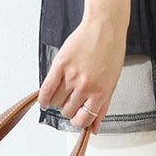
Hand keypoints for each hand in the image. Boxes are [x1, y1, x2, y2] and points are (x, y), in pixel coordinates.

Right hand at [37, 13, 126, 133]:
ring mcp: (71, 76)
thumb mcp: (112, 83)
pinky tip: (44, 100)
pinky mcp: (60, 65)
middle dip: (68, 108)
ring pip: (56, 102)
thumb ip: (102, 107)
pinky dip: (43, 98)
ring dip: (57, 101)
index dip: (78, 121)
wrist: (105, 27)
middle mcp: (85, 86)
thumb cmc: (111, 52)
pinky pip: (46, 89)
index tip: (76, 117)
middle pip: (67, 111)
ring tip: (62, 93)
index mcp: (100, 93)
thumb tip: (94, 128)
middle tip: (71, 100)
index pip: (83, 119)